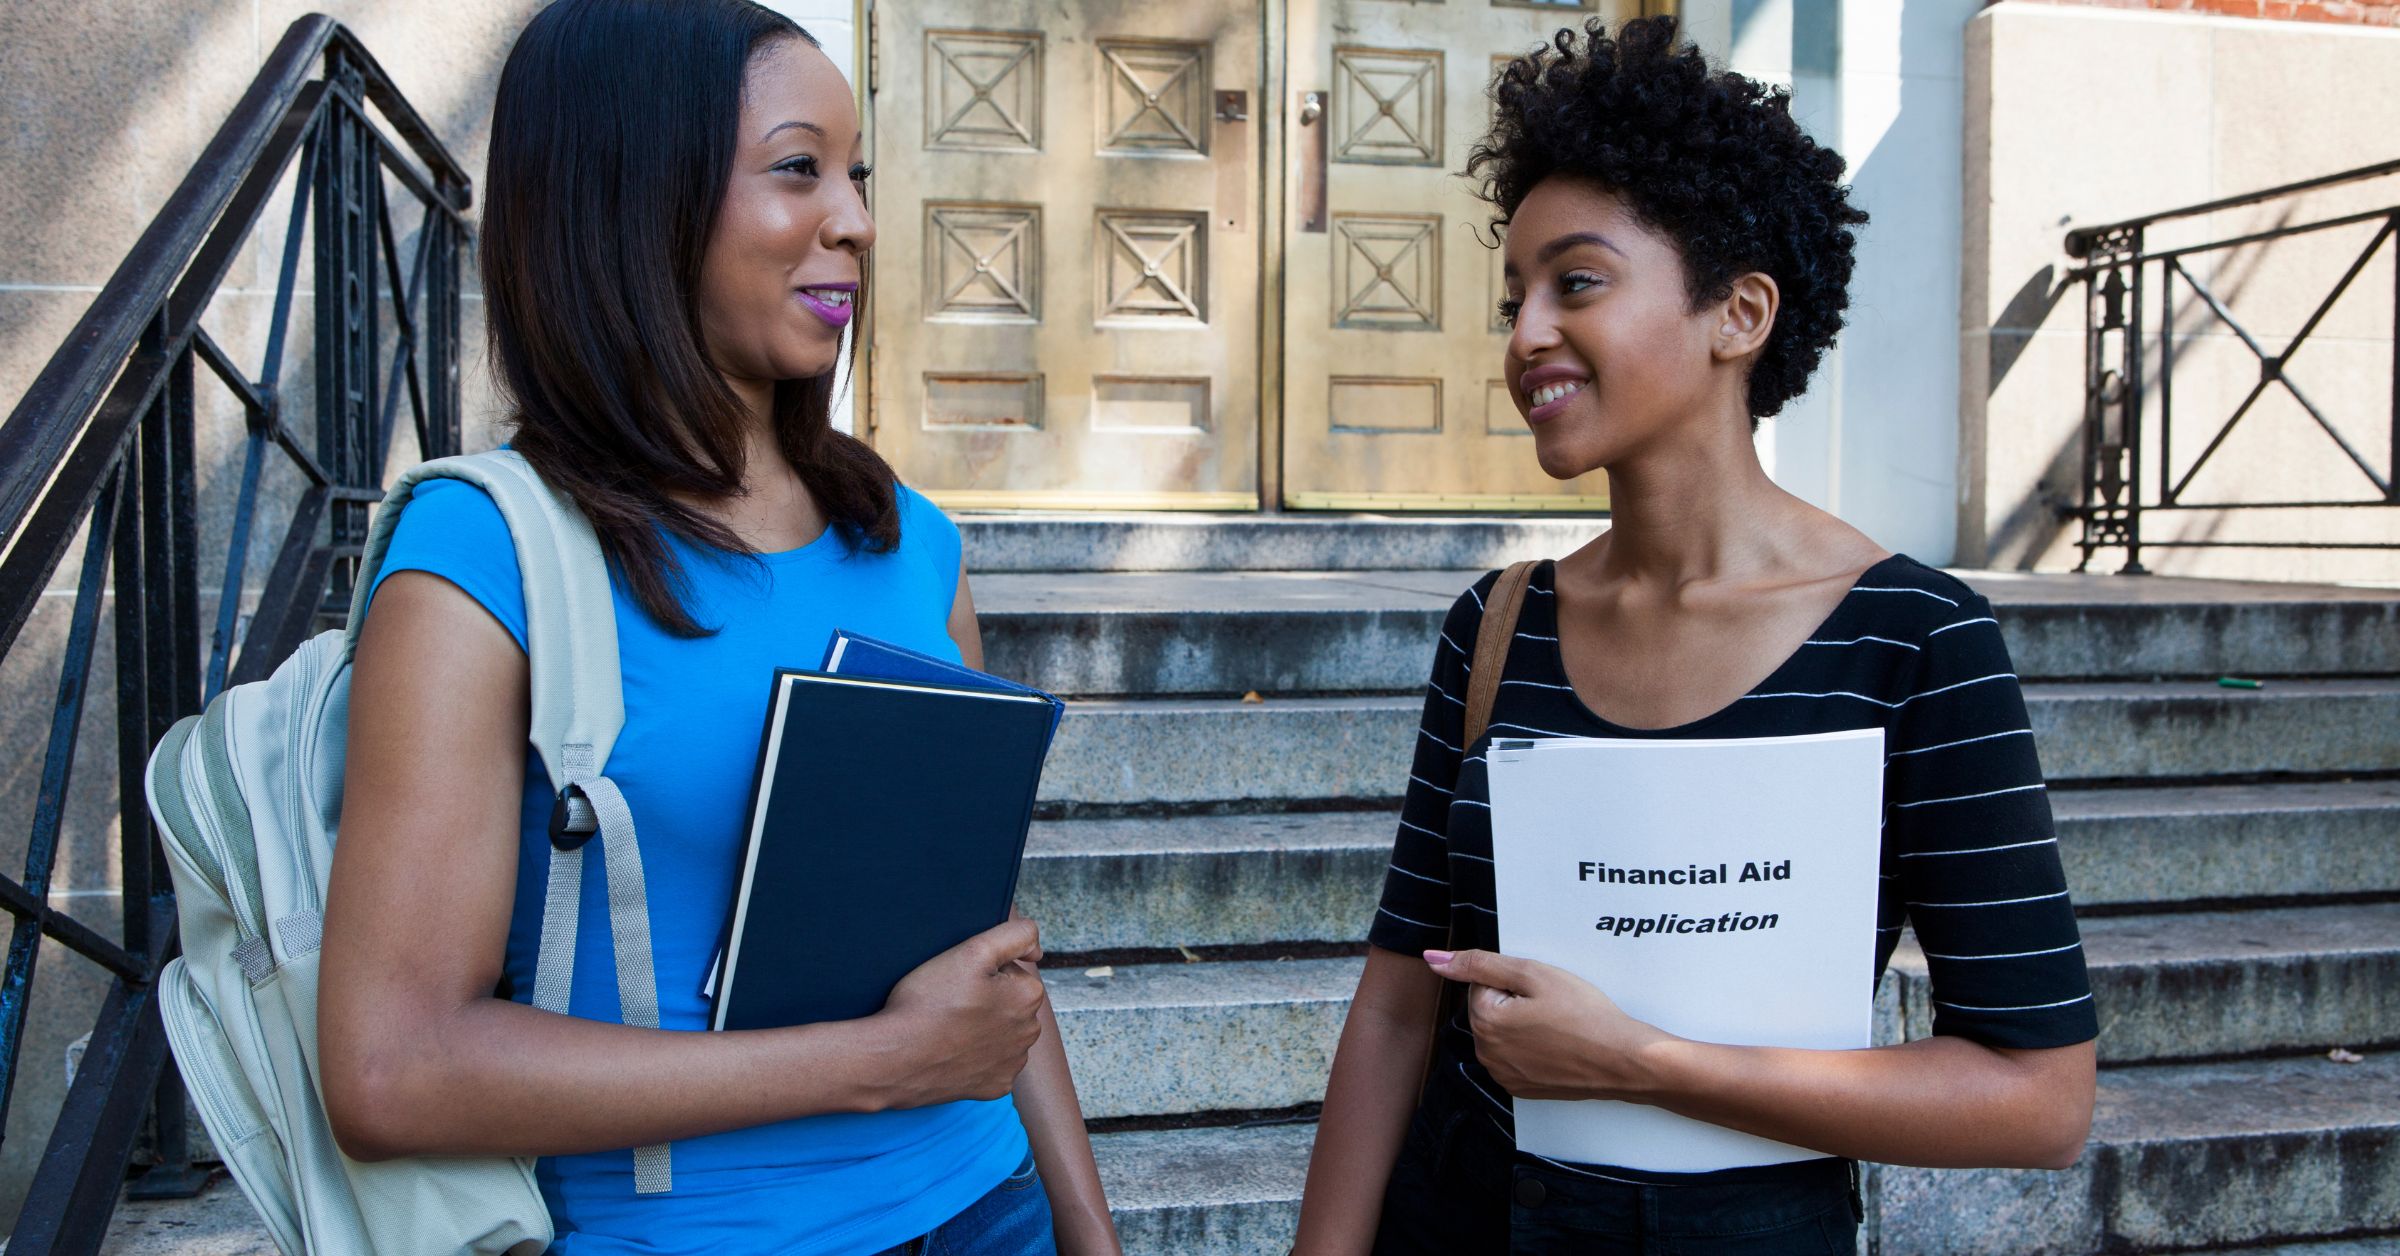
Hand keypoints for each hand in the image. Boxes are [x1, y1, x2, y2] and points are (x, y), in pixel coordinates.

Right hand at [876, 917, 1047, 1106]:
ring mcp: (1013, 1063)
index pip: (1011, 970)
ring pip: (1002, 1033)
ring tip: (950, 1028)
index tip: (960, 981)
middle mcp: (1030, 1031)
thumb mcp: (972, 951)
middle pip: (1009, 1002)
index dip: (983, 971)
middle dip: (988, 999)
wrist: (894, 1059)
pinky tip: (953, 1051)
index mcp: (1029, 996)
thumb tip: (1037, 949)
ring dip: (983, 1028)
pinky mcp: (996, 1086)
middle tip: (951, 1003)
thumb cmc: (929, 1004)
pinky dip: (976, 1058)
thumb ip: (1015, 935)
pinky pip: (992, 1064)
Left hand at [1425, 949, 1678, 1101]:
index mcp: (1485, 1022)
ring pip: (1503, 1034)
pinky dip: (1532, 1048)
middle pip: (1490, 1010)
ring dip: (1522, 1025)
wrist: (1621, 1059)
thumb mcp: (1532, 974)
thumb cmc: (1584, 1014)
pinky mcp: (1522, 1088)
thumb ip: (1479, 963)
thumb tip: (1433, 959)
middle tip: (1552, 1007)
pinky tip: (1558, 1045)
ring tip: (1558, 1026)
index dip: (1514, 981)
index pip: (1482, 984)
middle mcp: (1486, 1054)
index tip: (1541, 991)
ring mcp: (1504, 1075)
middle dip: (1515, 1002)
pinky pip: (1515, 1057)